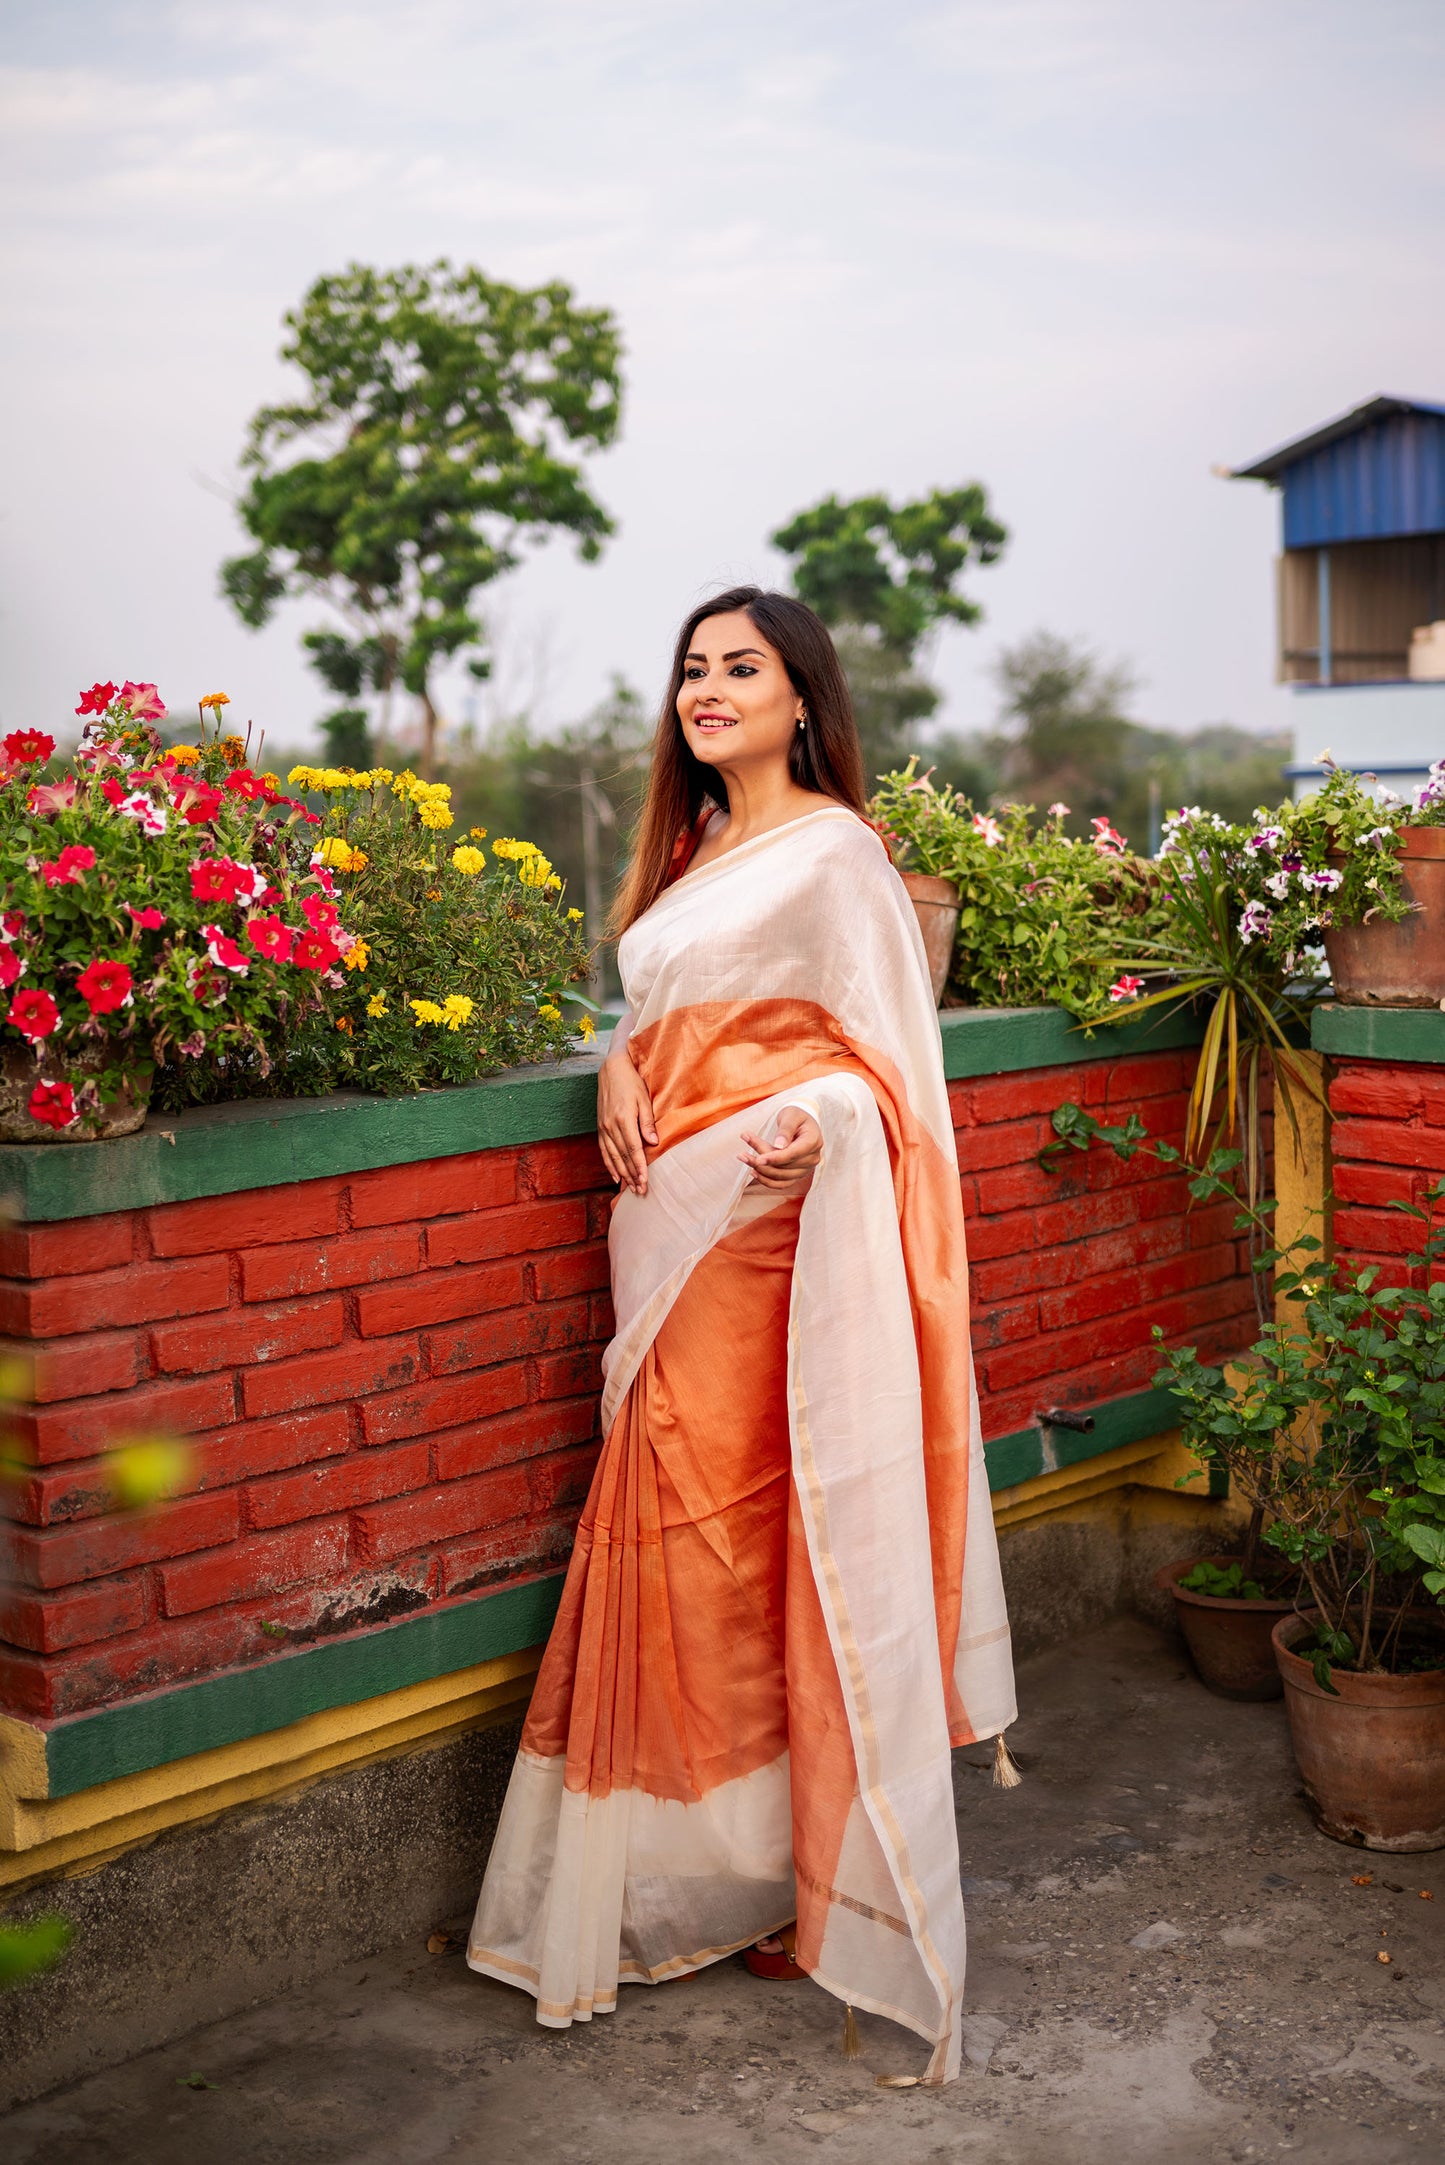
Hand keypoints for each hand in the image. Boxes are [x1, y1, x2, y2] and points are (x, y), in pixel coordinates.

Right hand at [597, 1048, 657, 1194]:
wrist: (611, 1069)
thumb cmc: (631, 1082)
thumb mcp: (644, 1099)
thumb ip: (647, 1122)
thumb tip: (653, 1143)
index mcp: (623, 1119)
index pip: (633, 1149)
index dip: (639, 1167)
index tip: (645, 1181)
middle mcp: (610, 1126)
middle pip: (622, 1157)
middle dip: (632, 1176)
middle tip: (641, 1191)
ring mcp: (603, 1128)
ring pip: (612, 1157)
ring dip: (622, 1174)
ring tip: (631, 1188)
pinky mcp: (600, 1127)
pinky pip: (604, 1151)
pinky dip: (609, 1165)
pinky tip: (615, 1176)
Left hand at [739, 1106, 822, 1192]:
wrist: (802, 1123)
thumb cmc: (796, 1116)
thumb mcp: (790, 1115)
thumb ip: (785, 1129)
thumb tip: (779, 1146)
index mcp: (813, 1141)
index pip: (793, 1154)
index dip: (775, 1158)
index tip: (758, 1158)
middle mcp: (812, 1158)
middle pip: (784, 1166)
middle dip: (761, 1161)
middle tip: (741, 1154)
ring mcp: (806, 1169)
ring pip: (780, 1176)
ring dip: (760, 1170)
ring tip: (743, 1157)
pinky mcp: (797, 1175)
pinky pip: (781, 1184)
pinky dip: (766, 1180)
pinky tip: (753, 1172)